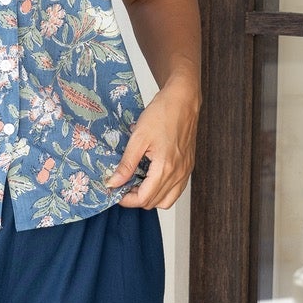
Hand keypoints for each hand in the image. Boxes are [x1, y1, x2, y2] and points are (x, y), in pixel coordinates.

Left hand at [105, 74, 199, 209]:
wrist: (183, 100)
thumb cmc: (162, 114)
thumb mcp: (138, 138)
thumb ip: (126, 164)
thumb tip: (113, 183)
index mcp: (166, 167)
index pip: (144, 198)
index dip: (127, 200)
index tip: (115, 191)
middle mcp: (179, 173)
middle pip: (154, 202)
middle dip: (136, 198)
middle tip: (123, 185)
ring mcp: (186, 171)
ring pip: (167, 200)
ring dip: (150, 196)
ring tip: (136, 183)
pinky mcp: (188, 166)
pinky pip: (176, 189)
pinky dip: (162, 190)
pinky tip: (151, 177)